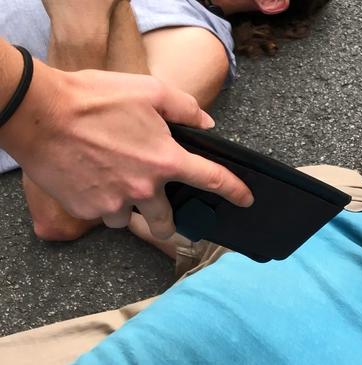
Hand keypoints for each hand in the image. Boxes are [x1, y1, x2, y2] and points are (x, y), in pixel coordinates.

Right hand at [1, 60, 252, 238]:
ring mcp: (114, 203)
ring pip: (129, 218)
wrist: (38, 112)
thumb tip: (206, 122)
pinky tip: (93, 180)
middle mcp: (143, 189)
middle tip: (164, 214)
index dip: (234, 191)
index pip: (212, 180)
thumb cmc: (94, 98)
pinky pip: (102, 214)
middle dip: (170, 224)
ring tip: (114, 182)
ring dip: (128, 207)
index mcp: (165, 160)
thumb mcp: (150, 90)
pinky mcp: (86, 210)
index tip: (246, 200)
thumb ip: (185, 108)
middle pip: (167, 224)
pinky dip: (102, 202)